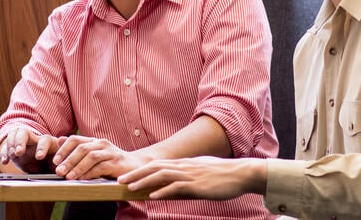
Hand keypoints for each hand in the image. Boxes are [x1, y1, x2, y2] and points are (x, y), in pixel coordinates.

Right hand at [0, 126, 63, 172]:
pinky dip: (4, 153)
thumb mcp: (59, 167)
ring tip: (11, 155)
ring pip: (14, 134)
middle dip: (21, 141)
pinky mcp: (14, 150)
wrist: (44, 171)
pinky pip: (6, 147)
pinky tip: (5, 162)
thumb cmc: (53, 167)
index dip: (41, 147)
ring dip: (11, 144)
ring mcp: (23, 143)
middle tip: (19, 152)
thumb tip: (63, 167)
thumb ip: (61, 165)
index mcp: (48, 143)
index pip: (44, 140)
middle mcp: (34, 140)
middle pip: (25, 132)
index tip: (39, 157)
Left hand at [52, 135, 147, 179]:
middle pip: (82, 149)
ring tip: (68, 177)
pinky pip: (101, 167)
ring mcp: (110, 152)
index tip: (54, 161)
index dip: (64, 150)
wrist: (135, 165)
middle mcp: (102, 144)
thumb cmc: (112, 161)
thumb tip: (60, 139)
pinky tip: (82, 179)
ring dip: (77, 167)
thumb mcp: (94, 153)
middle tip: (58, 171)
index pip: (75, 140)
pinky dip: (90, 173)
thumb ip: (79, 147)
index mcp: (94, 141)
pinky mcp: (116, 163)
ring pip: (91, 157)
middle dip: (68, 160)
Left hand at [118, 156, 265, 199]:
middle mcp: (183, 166)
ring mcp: (190, 174)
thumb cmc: (221, 176)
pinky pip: (177, 187)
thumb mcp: (199, 175)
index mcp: (183, 164)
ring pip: (162, 175)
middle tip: (119, 180)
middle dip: (135, 174)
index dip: (140, 170)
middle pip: (154, 167)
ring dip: (144, 181)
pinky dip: (164, 191)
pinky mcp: (198, 185)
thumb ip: (184, 180)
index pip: (156, 165)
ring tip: (131, 187)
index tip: (126, 176)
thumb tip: (169, 188)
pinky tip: (153, 196)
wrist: (240, 174)